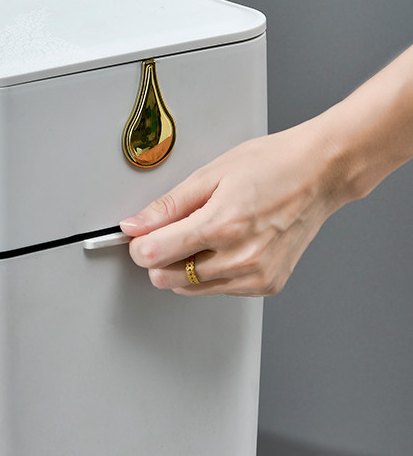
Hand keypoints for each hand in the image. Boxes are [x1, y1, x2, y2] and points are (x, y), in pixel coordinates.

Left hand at [119, 120, 343, 295]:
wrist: (322, 173)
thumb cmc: (273, 165)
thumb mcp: (210, 175)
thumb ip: (166, 207)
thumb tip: (133, 227)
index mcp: (222, 225)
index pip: (153, 255)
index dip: (139, 245)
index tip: (143, 235)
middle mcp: (240, 257)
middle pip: (165, 278)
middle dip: (161, 257)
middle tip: (177, 232)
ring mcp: (255, 276)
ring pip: (189, 288)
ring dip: (187, 266)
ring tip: (211, 234)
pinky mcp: (266, 286)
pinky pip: (216, 290)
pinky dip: (213, 272)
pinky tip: (231, 245)